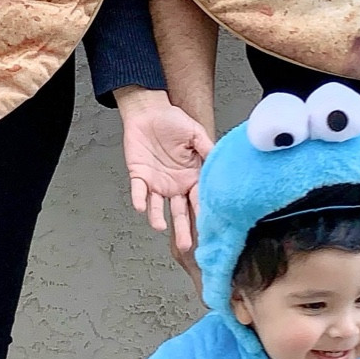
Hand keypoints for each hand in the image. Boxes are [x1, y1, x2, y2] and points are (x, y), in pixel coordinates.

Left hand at [115, 87, 212, 253]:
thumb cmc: (173, 121)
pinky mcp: (139, 176)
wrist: (149, 112)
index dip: (202, 213)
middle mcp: (176, 185)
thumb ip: (207, 148)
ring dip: (158, 218)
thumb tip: (220, 162)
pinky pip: (139, 191)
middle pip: (180, 211)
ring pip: (158, 207)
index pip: (198, 199)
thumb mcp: (195, 133)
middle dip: (183, 229)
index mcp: (192, 176)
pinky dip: (139, 199)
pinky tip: (141, 207)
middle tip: (186, 247)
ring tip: (160, 227)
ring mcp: (157, 183)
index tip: (207, 227)